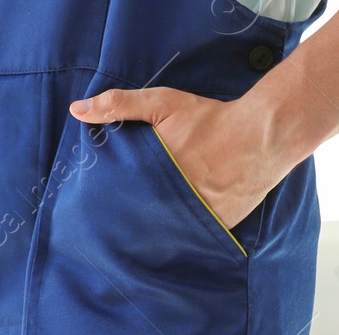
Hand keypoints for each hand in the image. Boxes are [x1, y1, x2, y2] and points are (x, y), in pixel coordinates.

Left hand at [69, 85, 292, 229]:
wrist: (263, 134)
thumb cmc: (209, 117)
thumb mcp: (162, 103)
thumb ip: (119, 105)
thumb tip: (76, 110)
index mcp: (154, 174)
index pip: (120, 199)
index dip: (107, 203)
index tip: (95, 205)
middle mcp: (174, 201)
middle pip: (141, 218)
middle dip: (128, 219)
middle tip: (112, 222)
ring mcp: (198, 217)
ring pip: (166, 231)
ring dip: (153, 230)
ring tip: (137, 232)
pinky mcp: (218, 225)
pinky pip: (192, 235)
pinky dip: (182, 232)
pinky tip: (171, 231)